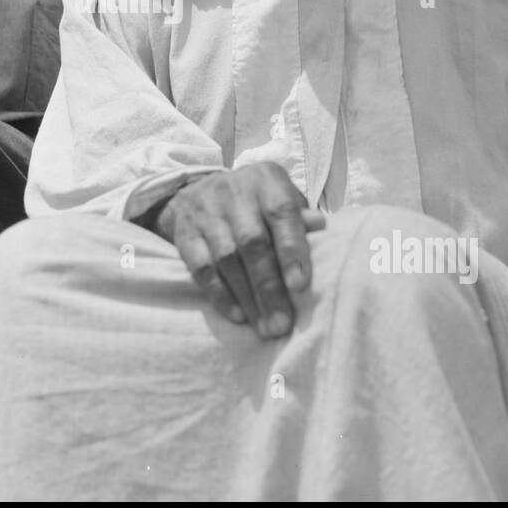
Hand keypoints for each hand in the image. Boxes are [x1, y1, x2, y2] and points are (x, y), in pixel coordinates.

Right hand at [154, 163, 325, 338]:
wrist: (202, 191)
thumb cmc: (258, 203)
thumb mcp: (282, 199)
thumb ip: (301, 218)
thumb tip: (322, 228)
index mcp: (266, 180)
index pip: (281, 213)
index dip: (292, 249)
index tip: (300, 286)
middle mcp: (233, 191)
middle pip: (252, 242)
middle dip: (268, 287)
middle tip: (282, 324)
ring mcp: (205, 211)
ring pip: (226, 259)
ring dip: (247, 297)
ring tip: (264, 328)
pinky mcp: (185, 233)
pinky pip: (200, 267)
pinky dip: (219, 294)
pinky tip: (237, 315)